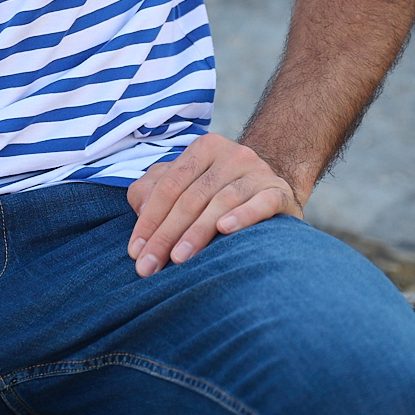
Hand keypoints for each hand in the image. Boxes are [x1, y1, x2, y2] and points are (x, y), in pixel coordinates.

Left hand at [126, 133, 302, 276]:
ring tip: (178, 258)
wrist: (272, 186)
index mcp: (204, 148)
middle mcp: (232, 154)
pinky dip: (243, 216)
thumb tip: (140, 207)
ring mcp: (258, 172)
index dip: (149, 219)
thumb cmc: (217, 189)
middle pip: (191, 197)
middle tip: (149, 266)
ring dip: (197, 232)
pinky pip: (261, 203)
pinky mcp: (279, 192)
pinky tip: (225, 229)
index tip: (135, 252)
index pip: (169, 185)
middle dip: (166, 234)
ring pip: (221, 201)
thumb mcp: (184, 181)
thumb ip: (154, 189)